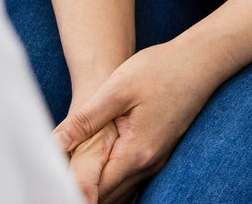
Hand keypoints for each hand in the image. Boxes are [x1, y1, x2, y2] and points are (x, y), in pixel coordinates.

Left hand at [53, 42, 222, 202]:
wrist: (200, 61)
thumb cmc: (159, 69)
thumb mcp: (117, 89)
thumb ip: (85, 120)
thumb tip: (55, 143)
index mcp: (136, 152)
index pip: (95, 190)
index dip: (72, 190)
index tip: (52, 184)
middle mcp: (148, 164)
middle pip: (107, 197)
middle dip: (81, 192)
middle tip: (55, 183)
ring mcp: (156, 160)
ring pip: (120, 192)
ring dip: (95, 190)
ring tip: (70, 181)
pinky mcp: (158, 152)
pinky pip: (130, 180)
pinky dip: (110, 182)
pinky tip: (96, 174)